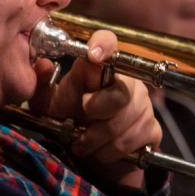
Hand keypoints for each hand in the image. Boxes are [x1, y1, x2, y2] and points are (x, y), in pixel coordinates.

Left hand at [30, 29, 161, 188]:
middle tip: (78, 129)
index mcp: (100, 68)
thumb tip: (42, 65)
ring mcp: (144, 105)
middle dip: (94, 118)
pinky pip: (134, 141)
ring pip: (123, 125)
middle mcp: (128, 82)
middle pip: (119, 96)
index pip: (109, 42)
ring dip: (97, 142)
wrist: (91, 153)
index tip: (93, 56)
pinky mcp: (153, 129)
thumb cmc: (69, 122)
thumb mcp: (47, 105)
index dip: (104, 45)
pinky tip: (103, 151)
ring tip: (85, 144)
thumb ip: (41, 86)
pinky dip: (111, 152)